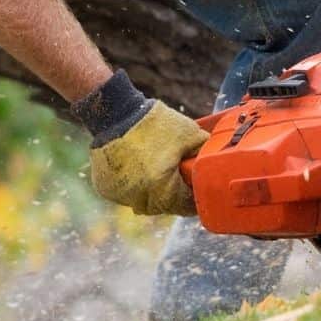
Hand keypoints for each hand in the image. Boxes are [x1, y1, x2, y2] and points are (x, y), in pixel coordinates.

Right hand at [87, 100, 207, 216]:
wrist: (117, 113)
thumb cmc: (154, 124)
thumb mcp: (190, 134)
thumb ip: (204, 151)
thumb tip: (214, 162)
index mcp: (162, 188)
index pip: (185, 206)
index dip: (195, 199)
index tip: (197, 192)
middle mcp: (139, 197)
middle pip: (163, 207)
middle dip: (174, 198)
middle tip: (179, 183)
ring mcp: (120, 194)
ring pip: (142, 203)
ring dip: (152, 194)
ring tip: (158, 174)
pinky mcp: (106, 188)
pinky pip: (125, 195)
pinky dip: (133, 187)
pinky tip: (138, 170)